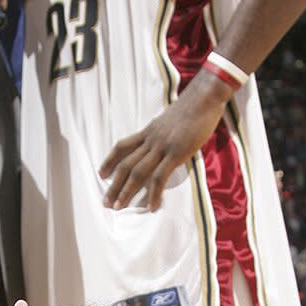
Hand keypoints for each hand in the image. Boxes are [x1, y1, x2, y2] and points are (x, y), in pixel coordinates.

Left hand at [100, 67, 228, 211]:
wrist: (204, 97)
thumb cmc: (193, 108)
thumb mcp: (170, 121)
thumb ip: (163, 134)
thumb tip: (163, 145)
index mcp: (148, 131)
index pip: (122, 146)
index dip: (109, 160)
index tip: (101, 174)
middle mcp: (151, 139)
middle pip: (125, 164)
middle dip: (114, 185)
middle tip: (106, 202)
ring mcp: (162, 146)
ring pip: (138, 172)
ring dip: (126, 191)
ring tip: (119, 207)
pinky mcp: (176, 153)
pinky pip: (160, 176)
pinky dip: (154, 193)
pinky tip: (151, 207)